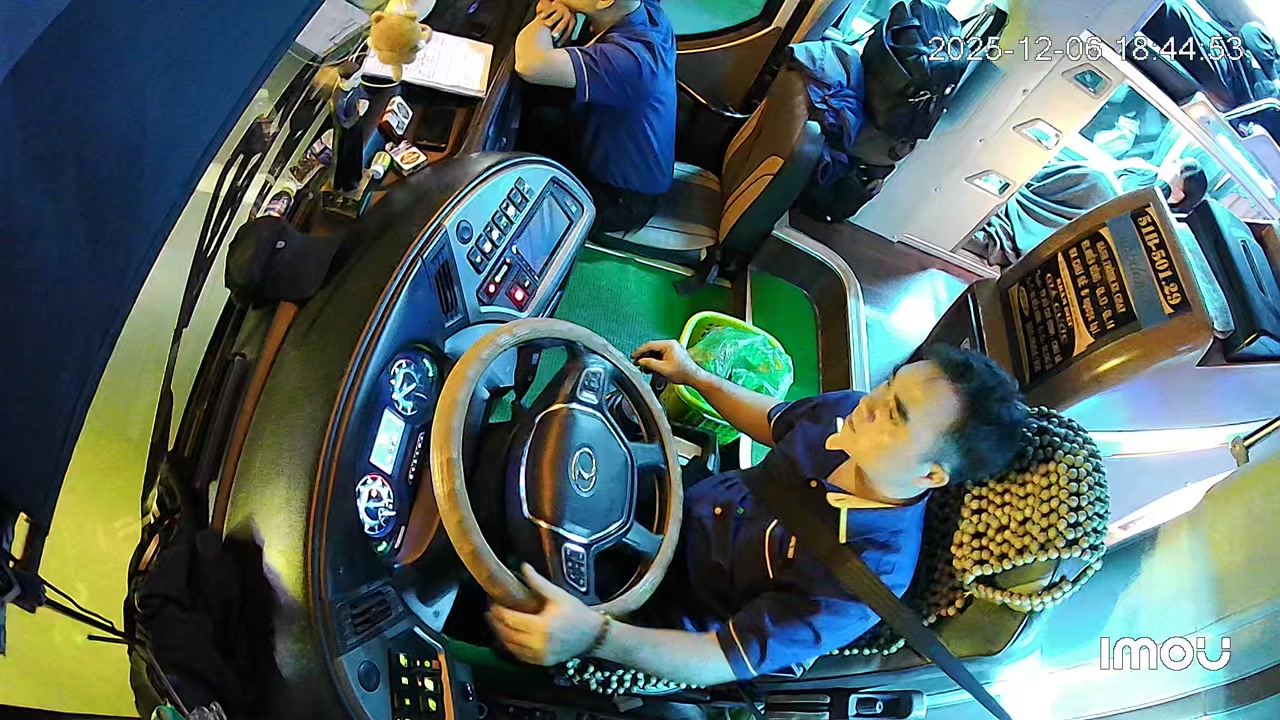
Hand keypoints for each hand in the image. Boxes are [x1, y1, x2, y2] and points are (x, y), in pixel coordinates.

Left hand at [486, 564, 605, 665]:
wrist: (593, 635)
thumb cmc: (577, 614)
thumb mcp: (558, 595)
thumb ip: (538, 582)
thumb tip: (523, 566)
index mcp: (542, 626)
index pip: (510, 619)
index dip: (498, 610)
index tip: (492, 601)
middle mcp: (539, 644)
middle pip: (507, 633)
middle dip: (495, 621)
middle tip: (489, 610)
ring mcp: (540, 655)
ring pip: (510, 646)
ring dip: (499, 634)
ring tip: (494, 622)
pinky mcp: (541, 662)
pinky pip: (519, 655)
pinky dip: (510, 645)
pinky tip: (506, 635)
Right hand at [536, 0, 575, 43]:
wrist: (562, 5)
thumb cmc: (561, 21)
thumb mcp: (566, 27)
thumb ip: (563, 36)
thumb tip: (560, 49)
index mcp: (572, 22)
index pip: (568, 32)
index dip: (562, 39)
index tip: (557, 45)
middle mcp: (568, 15)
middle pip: (563, 23)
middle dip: (558, 29)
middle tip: (553, 35)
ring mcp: (561, 10)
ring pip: (556, 16)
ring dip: (551, 20)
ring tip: (546, 24)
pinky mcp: (554, 5)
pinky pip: (549, 9)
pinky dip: (546, 13)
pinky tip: (542, 16)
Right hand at [632, 340, 704, 386]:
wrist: (694, 377)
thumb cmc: (683, 373)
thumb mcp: (662, 369)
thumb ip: (649, 363)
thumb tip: (640, 361)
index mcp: (668, 344)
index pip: (649, 345)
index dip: (639, 351)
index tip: (633, 356)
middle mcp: (671, 344)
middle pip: (652, 348)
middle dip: (644, 356)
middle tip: (636, 362)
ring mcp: (673, 349)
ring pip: (656, 352)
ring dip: (649, 359)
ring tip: (643, 367)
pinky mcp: (673, 354)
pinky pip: (661, 355)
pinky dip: (655, 361)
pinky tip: (651, 368)